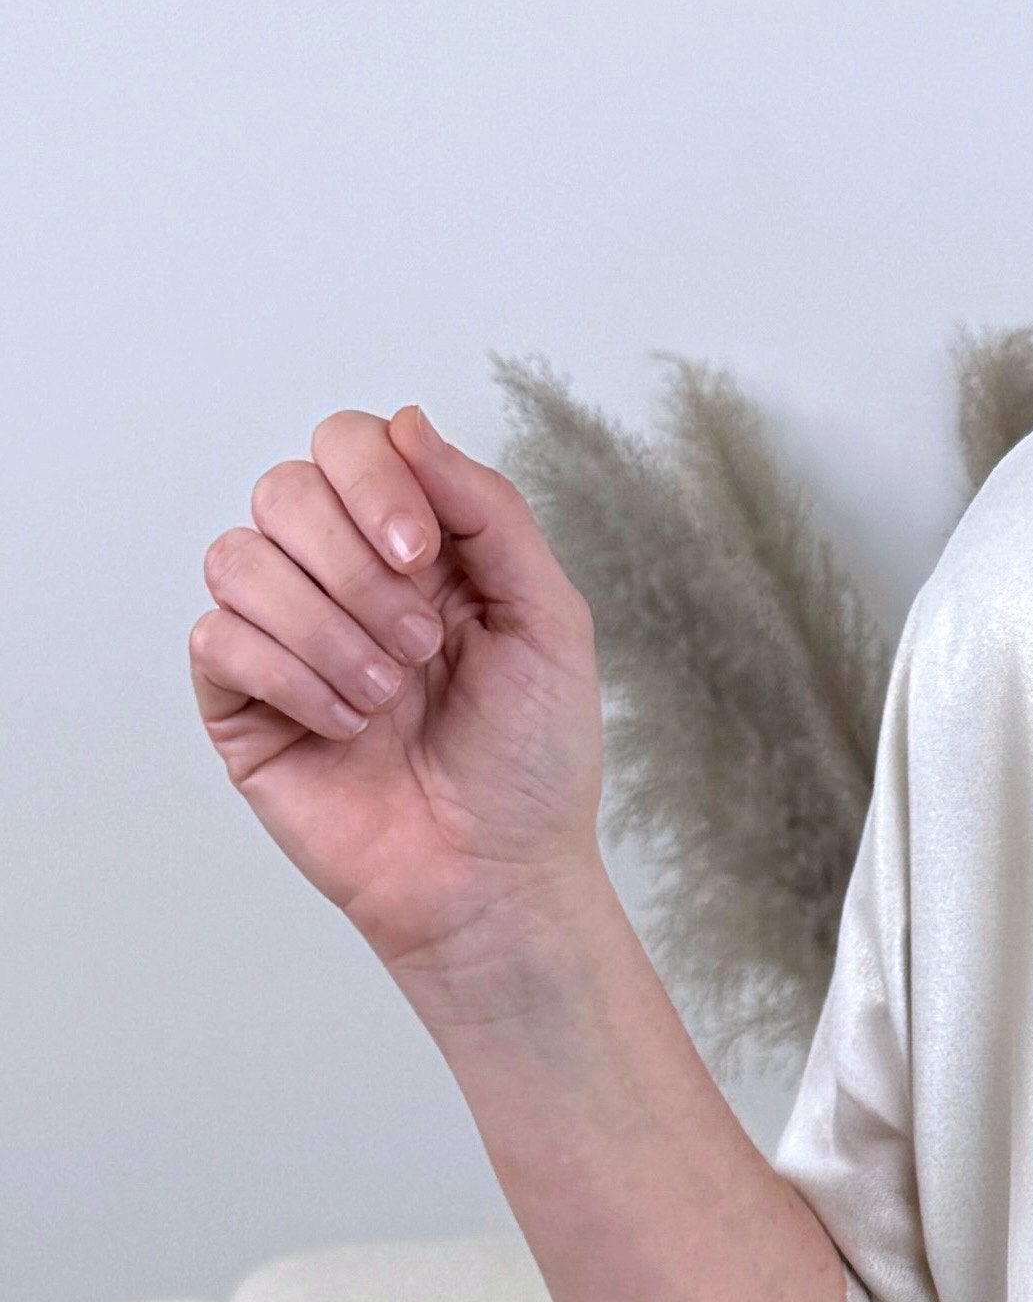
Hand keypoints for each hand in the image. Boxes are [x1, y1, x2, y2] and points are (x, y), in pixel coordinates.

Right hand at [190, 404, 604, 987]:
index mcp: (411, 544)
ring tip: (387, 696)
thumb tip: (407, 422)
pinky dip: (288, 677)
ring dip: (325, 627)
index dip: (374, 482)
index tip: (424, 557)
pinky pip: (216, 637)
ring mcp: (280, 637)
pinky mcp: (238, 702)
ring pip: (238, 556)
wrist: (496, 879)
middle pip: (285, 488)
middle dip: (355, 566)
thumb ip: (487, 510)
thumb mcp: (546, 618)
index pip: (347, 444)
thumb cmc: (530, 761)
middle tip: (419, 646)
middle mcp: (336, 577)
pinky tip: (345, 727)